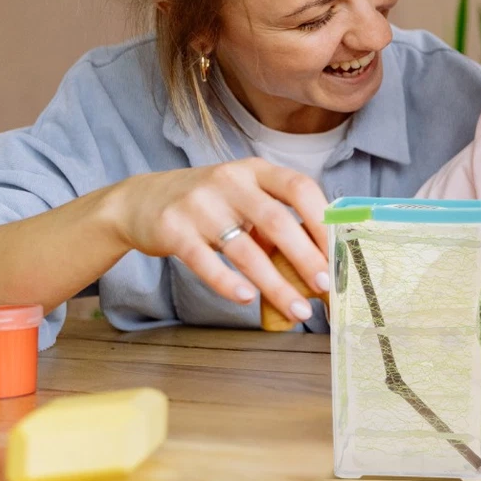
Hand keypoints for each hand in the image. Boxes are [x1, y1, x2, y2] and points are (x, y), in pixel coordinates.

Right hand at [102, 158, 329, 322]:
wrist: (141, 201)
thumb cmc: (208, 204)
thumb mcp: (243, 196)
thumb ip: (276, 220)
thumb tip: (321, 260)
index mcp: (256, 171)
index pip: (299, 187)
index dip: (323, 220)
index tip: (339, 252)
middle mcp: (230, 181)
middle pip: (277, 221)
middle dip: (306, 256)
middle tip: (326, 286)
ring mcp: (200, 205)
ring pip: (245, 249)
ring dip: (275, 284)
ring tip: (297, 310)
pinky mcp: (173, 230)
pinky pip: (205, 262)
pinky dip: (228, 283)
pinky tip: (247, 299)